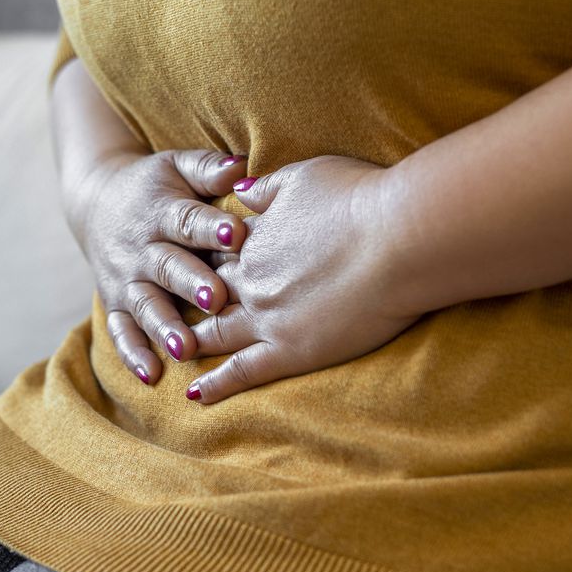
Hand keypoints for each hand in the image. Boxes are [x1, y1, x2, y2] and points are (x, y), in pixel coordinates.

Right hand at [64, 149, 249, 385]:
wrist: (97, 202)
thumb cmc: (156, 187)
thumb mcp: (176, 166)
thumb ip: (208, 169)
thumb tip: (240, 168)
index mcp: (161, 211)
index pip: (187, 220)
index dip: (210, 228)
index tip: (237, 236)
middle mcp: (141, 248)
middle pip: (166, 266)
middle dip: (190, 283)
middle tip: (215, 299)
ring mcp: (126, 279)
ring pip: (144, 304)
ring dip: (163, 326)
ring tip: (184, 348)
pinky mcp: (114, 304)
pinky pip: (121, 331)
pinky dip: (132, 354)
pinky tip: (151, 375)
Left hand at [188, 155, 421, 403]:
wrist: (400, 237)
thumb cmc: (361, 199)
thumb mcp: (304, 176)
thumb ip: (267, 189)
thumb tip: (240, 192)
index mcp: (254, 239)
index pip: (219, 253)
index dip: (207, 261)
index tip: (197, 266)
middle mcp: (251, 280)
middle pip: (208, 294)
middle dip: (190, 304)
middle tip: (171, 315)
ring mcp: (266, 318)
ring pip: (215, 335)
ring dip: (192, 343)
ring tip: (174, 354)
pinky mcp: (289, 351)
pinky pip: (241, 372)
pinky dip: (216, 384)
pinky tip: (194, 395)